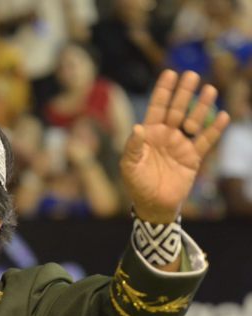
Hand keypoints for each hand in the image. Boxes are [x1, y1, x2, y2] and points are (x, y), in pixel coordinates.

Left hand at [120, 70, 229, 222]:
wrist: (153, 205)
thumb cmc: (137, 184)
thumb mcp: (129, 166)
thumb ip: (132, 146)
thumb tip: (138, 127)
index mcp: (149, 134)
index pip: (156, 108)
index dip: (163, 91)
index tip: (170, 73)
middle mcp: (166, 136)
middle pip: (177, 110)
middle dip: (184, 93)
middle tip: (192, 75)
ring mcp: (181, 145)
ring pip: (193, 121)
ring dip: (201, 106)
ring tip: (210, 89)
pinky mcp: (193, 157)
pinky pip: (206, 141)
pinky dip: (214, 130)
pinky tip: (223, 116)